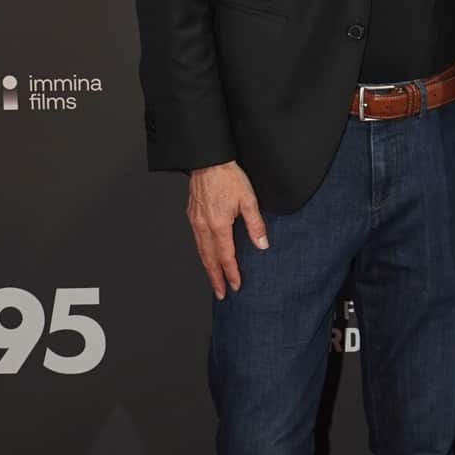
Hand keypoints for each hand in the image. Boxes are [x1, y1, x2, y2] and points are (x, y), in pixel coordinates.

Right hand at [187, 161, 267, 298]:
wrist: (208, 160)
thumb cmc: (228, 176)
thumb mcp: (248, 199)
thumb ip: (255, 224)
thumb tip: (262, 245)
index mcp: (218, 225)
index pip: (226, 257)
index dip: (231, 273)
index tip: (236, 286)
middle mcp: (203, 226)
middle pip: (209, 260)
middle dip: (216, 279)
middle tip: (221, 294)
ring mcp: (195, 221)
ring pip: (201, 251)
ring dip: (208, 268)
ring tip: (214, 281)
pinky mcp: (192, 215)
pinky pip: (197, 240)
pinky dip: (202, 253)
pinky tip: (207, 257)